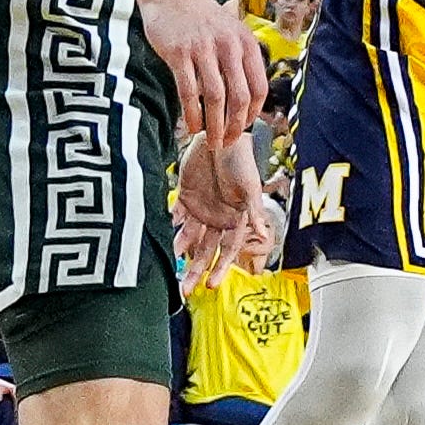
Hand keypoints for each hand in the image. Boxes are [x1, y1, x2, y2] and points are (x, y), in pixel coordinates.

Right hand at [138, 0, 266, 145]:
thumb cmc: (203, 19)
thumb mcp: (232, 33)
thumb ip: (240, 61)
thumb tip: (247, 99)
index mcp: (246, 44)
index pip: (259, 87)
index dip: (253, 113)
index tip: (245, 128)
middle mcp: (228, 47)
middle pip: (239, 97)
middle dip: (235, 126)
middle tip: (227, 143)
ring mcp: (203, 50)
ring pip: (214, 98)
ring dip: (214, 125)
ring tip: (211, 142)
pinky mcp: (178, 54)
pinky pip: (188, 91)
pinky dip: (191, 114)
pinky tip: (190, 127)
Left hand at [174, 130, 267, 278]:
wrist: (222, 134)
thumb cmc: (242, 160)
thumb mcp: (250, 188)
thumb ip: (255, 213)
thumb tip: (266, 236)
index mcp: (236, 219)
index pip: (227, 250)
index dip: (220, 268)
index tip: (210, 286)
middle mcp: (218, 218)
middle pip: (205, 250)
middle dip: (195, 270)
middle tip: (184, 290)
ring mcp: (200, 209)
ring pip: (188, 237)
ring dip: (179, 252)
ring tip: (166, 268)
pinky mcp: (184, 196)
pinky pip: (174, 215)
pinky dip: (167, 226)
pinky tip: (159, 239)